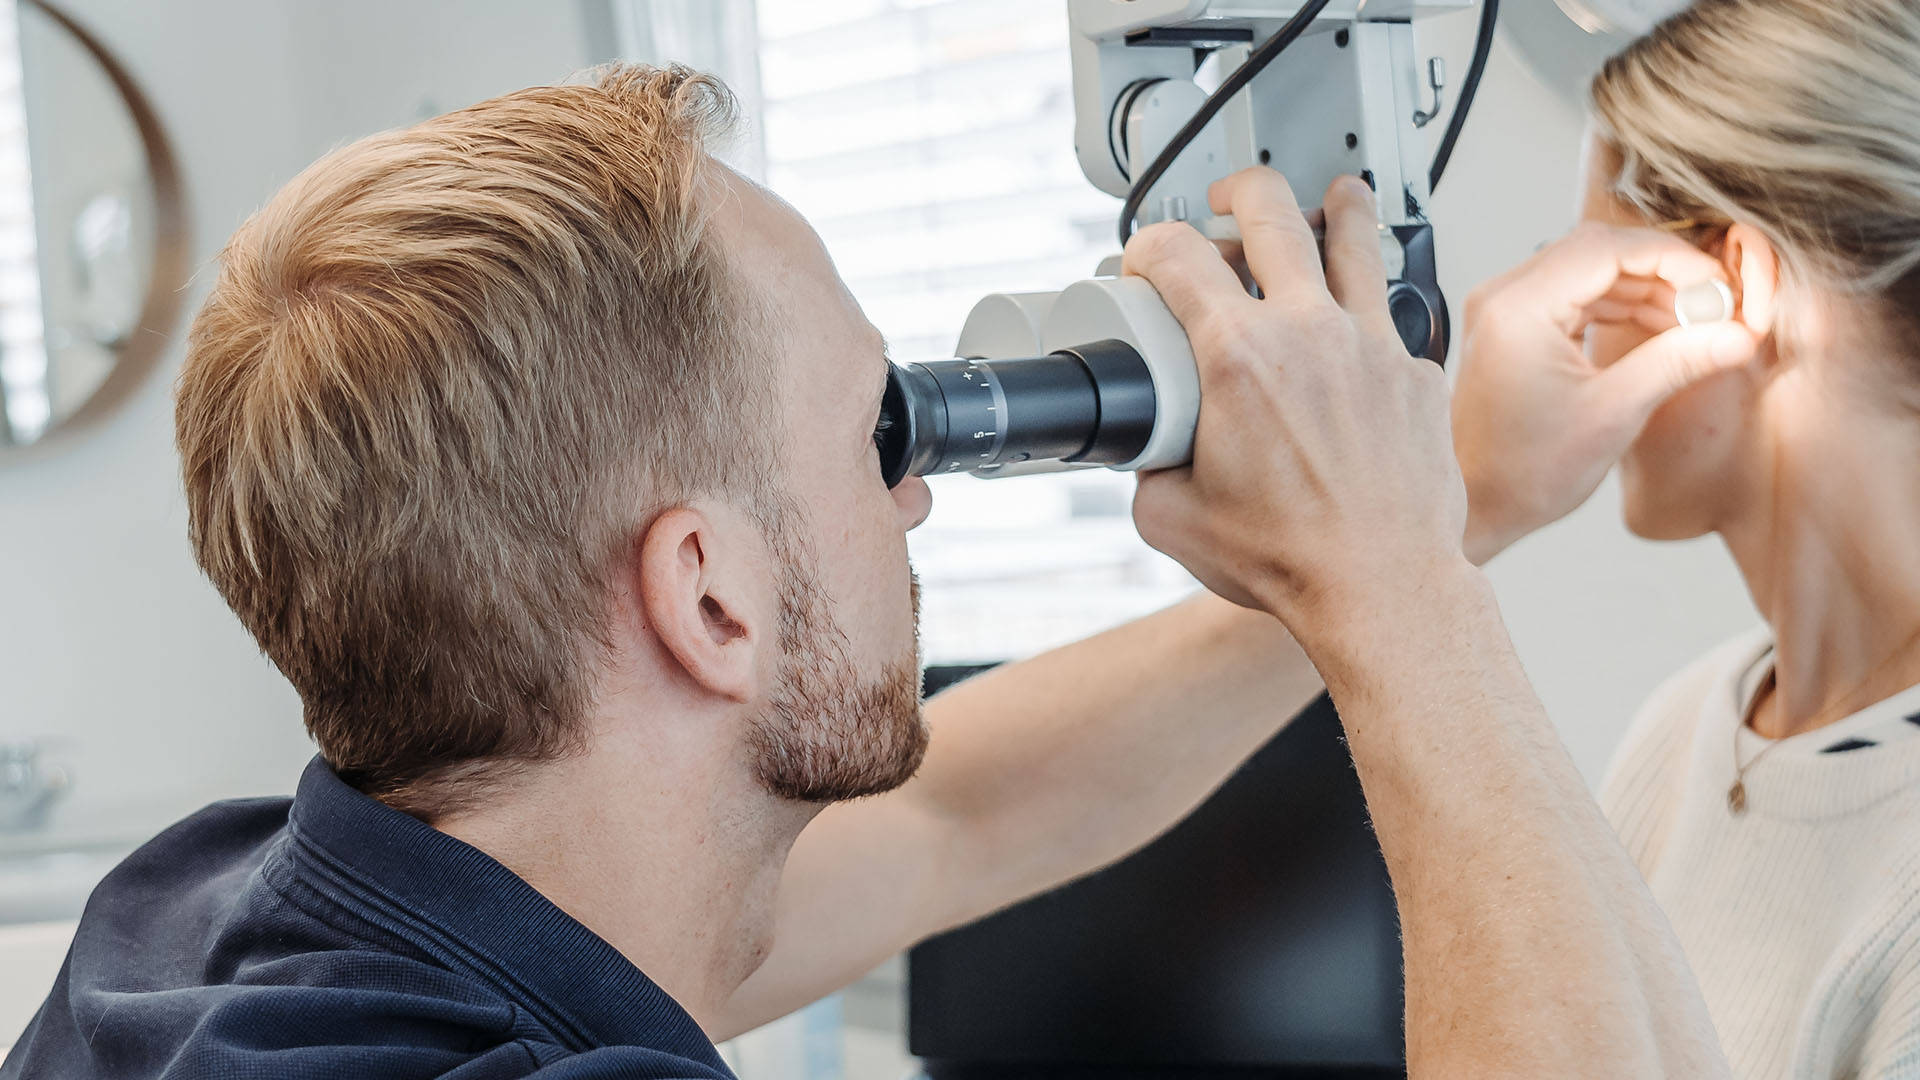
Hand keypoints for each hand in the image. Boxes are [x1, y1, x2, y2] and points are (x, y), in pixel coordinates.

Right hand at [1125, 170, 1466, 632]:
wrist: (1380, 587)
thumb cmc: (1290, 559)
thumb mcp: (1171, 517)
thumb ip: (1145, 468)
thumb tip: (1146, 452)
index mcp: (1238, 358)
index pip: (1177, 253)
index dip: (1147, 243)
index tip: (1146, 259)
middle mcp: (1308, 333)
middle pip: (1270, 210)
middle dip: (1238, 190)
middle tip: (1230, 200)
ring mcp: (1370, 344)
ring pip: (1354, 236)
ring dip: (1335, 207)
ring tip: (1332, 198)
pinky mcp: (1414, 372)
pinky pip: (1390, 312)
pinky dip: (1369, 303)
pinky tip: (1360, 315)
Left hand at [1454, 224, 1760, 562]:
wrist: (1476, 506)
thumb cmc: (1529, 471)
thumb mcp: (1615, 413)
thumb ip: (1678, 362)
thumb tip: (1739, 334)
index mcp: (1518, 308)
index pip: (1606, 248)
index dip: (1673, 257)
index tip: (1718, 282)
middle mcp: (1503, 298)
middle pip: (1597, 252)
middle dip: (1662, 270)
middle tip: (1713, 302)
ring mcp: (1503, 311)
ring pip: (1587, 271)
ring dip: (1643, 288)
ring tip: (1694, 321)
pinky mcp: (1511, 328)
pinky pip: (1572, 296)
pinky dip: (1617, 306)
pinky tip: (1659, 329)